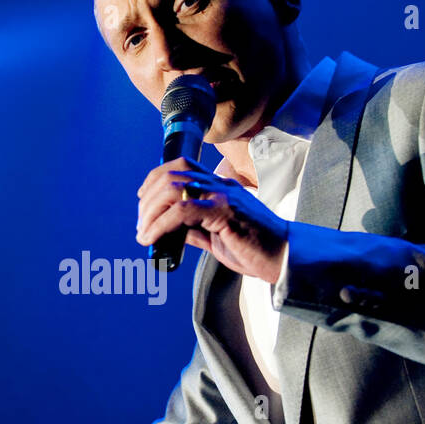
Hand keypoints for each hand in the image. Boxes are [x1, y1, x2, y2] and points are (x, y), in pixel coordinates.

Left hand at [136, 157, 289, 282]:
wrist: (283, 257)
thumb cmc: (255, 248)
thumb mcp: (217, 237)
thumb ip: (195, 229)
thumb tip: (169, 231)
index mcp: (220, 185)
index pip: (181, 166)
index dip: (155, 179)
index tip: (143, 200)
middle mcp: (220, 184)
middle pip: (172, 173)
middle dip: (148, 199)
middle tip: (141, 225)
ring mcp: (222, 195)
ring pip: (173, 188)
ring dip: (150, 211)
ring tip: (143, 233)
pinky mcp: (224, 211)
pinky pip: (182, 210)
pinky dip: (161, 224)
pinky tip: (152, 238)